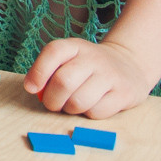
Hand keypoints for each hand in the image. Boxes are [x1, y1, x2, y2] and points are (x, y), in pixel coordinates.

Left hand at [24, 37, 153, 118]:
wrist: (129, 64)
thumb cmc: (88, 67)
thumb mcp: (68, 59)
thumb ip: (48, 70)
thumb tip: (32, 88)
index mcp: (75, 46)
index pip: (53, 52)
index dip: (38, 73)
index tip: (31, 88)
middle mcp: (94, 58)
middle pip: (63, 82)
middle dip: (52, 99)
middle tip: (54, 103)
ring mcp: (111, 75)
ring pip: (79, 101)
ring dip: (70, 109)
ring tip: (73, 104)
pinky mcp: (125, 94)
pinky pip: (97, 112)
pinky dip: (88, 114)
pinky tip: (92, 106)